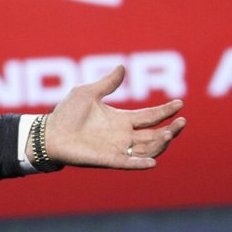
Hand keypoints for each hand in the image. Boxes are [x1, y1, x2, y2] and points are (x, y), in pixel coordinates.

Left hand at [43, 65, 184, 169]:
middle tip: (182, 121)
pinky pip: (128, 164)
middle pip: (154, 134)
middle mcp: (123, 135)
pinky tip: (153, 162)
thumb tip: (122, 67)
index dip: (165, 111)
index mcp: (121, 119)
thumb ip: (107, 83)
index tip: (180, 104)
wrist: (49, 133)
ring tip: (170, 133)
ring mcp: (117, 149)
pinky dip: (141, 164)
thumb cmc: (66, 113)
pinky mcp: (108, 160)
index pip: (150, 116)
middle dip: (170, 129)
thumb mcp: (88, 92)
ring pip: (147, 149)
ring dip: (160, 143)